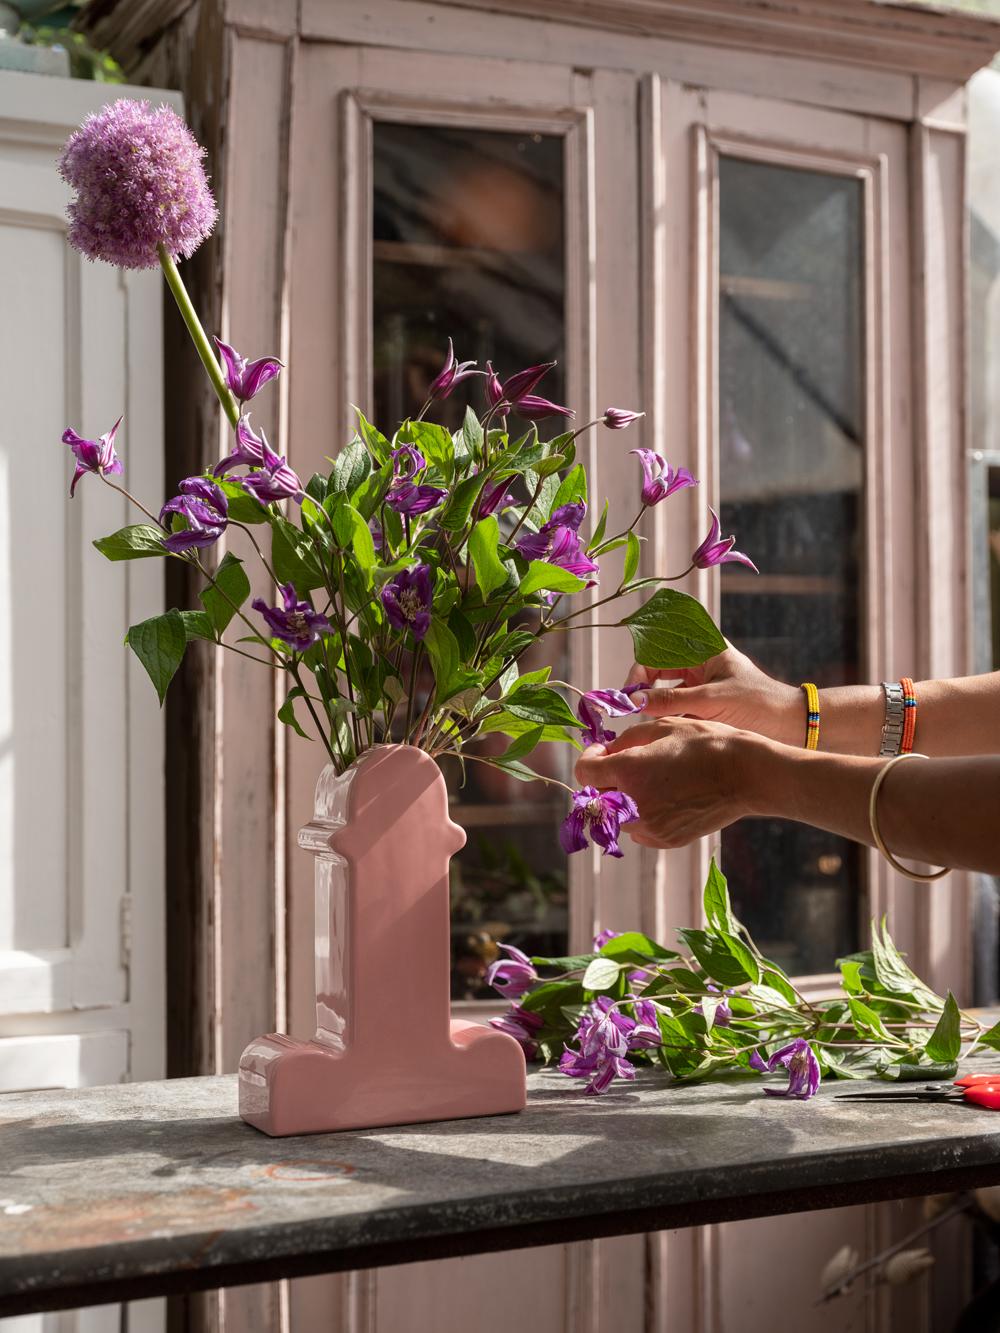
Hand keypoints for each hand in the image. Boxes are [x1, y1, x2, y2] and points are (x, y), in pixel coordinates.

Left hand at [575, 718, 760, 848]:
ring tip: (648, 782)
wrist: (746, 774)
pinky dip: (640, 817)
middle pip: (596, 797)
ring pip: (615, 817)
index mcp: (628, 771)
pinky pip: (638, 831)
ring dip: (621, 800)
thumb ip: (625, 741)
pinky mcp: (665, 840)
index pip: (584, 772)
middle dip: (604, 780)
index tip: (603, 751)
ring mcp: (649, 826)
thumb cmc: (706, 743)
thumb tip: (606, 752)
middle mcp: (632, 804)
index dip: (590, 758)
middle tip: (624, 765)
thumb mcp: (661, 727)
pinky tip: (661, 800)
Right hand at [625, 643, 801, 746]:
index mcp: (703, 649)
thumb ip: (671, 700)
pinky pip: (676, 710)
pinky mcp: (704, 708)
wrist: (792, 727)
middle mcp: (699, 664)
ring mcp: (701, 686)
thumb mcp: (711, 701)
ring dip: (654, 706)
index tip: (630, 692)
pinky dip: (666, 719)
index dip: (640, 669)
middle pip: (657, 670)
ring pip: (664, 692)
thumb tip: (633, 700)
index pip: (659, 650)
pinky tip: (660, 733)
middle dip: (642, 688)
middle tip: (630, 709)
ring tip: (643, 724)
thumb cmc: (758, 704)